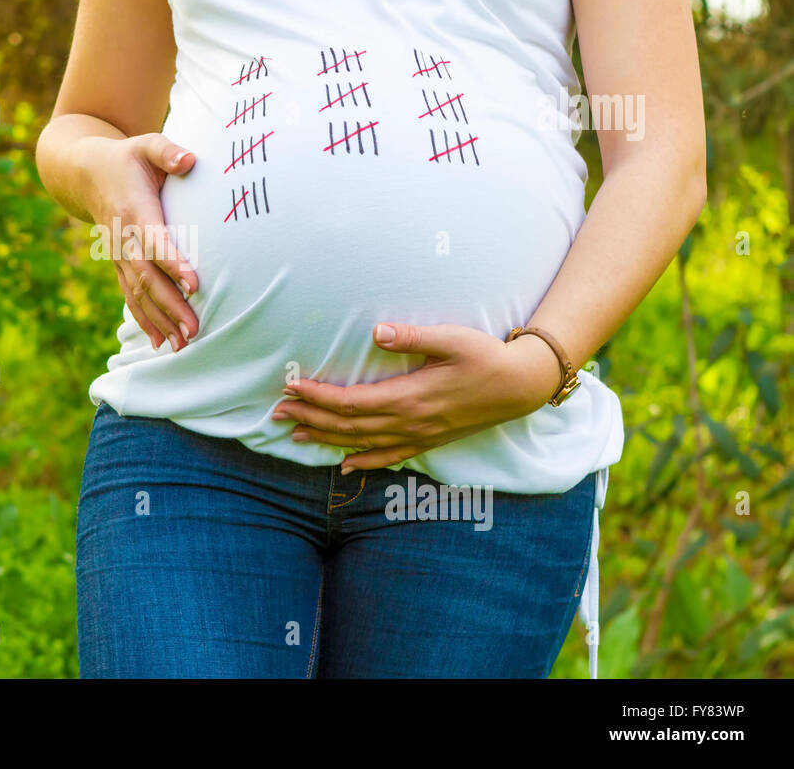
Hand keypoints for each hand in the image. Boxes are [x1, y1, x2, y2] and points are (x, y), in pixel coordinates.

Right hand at [79, 133, 199, 351]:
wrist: (85, 173)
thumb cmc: (127, 158)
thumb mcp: (146, 145)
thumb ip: (168, 151)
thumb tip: (190, 160)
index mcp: (133, 210)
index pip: (153, 241)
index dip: (172, 262)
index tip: (193, 283)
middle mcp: (123, 239)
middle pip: (146, 278)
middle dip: (170, 306)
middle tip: (194, 330)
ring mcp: (118, 255)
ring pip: (137, 294)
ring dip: (159, 321)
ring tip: (182, 345)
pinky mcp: (119, 265)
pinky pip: (130, 296)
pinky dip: (144, 320)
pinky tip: (159, 343)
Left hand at [271, 323, 562, 471]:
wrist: (521, 386)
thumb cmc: (486, 356)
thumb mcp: (451, 339)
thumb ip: (412, 336)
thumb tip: (377, 332)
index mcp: (410, 397)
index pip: (351, 402)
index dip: (318, 396)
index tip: (291, 386)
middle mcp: (410, 422)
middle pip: (348, 426)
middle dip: (310, 418)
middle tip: (277, 412)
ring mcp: (419, 435)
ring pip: (362, 443)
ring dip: (326, 439)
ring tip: (295, 434)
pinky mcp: (429, 440)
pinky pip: (389, 457)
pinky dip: (363, 462)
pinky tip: (344, 466)